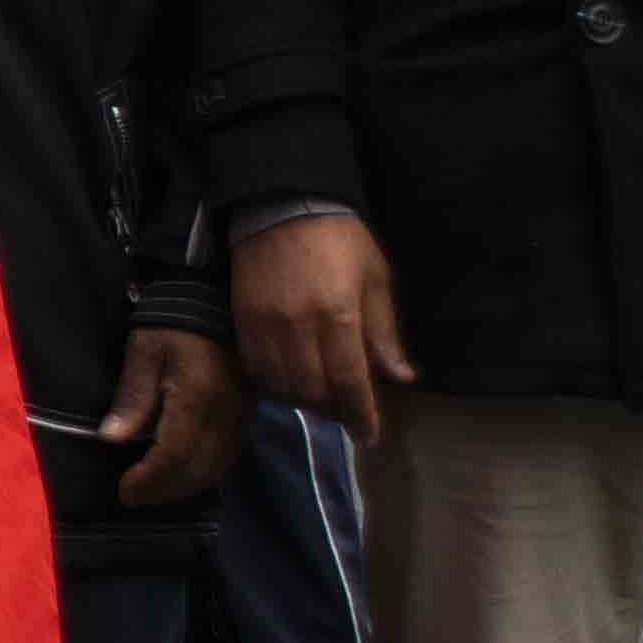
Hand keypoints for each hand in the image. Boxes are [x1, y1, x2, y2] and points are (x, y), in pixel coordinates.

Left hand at [99, 323, 239, 505]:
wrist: (212, 302)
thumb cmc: (171, 325)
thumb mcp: (143, 352)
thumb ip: (132, 397)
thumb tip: (112, 439)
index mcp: (198, 399)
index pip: (175, 455)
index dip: (149, 480)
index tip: (124, 491)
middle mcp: (226, 414)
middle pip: (198, 469)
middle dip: (164, 490)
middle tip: (134, 497)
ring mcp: (241, 416)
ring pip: (216, 468)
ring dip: (184, 486)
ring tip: (153, 490)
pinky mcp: (246, 415)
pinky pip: (228, 456)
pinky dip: (203, 473)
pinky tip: (181, 474)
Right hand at [230, 210, 415, 438]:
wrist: (281, 205)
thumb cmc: (340, 239)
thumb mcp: (376, 278)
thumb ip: (384, 332)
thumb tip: (401, 377)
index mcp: (339, 315)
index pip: (350, 382)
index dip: (361, 415)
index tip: (369, 437)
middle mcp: (299, 327)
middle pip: (314, 392)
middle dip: (333, 410)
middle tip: (346, 410)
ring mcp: (265, 326)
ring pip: (282, 386)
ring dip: (303, 399)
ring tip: (319, 396)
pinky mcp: (242, 321)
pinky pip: (256, 369)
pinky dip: (274, 383)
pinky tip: (288, 378)